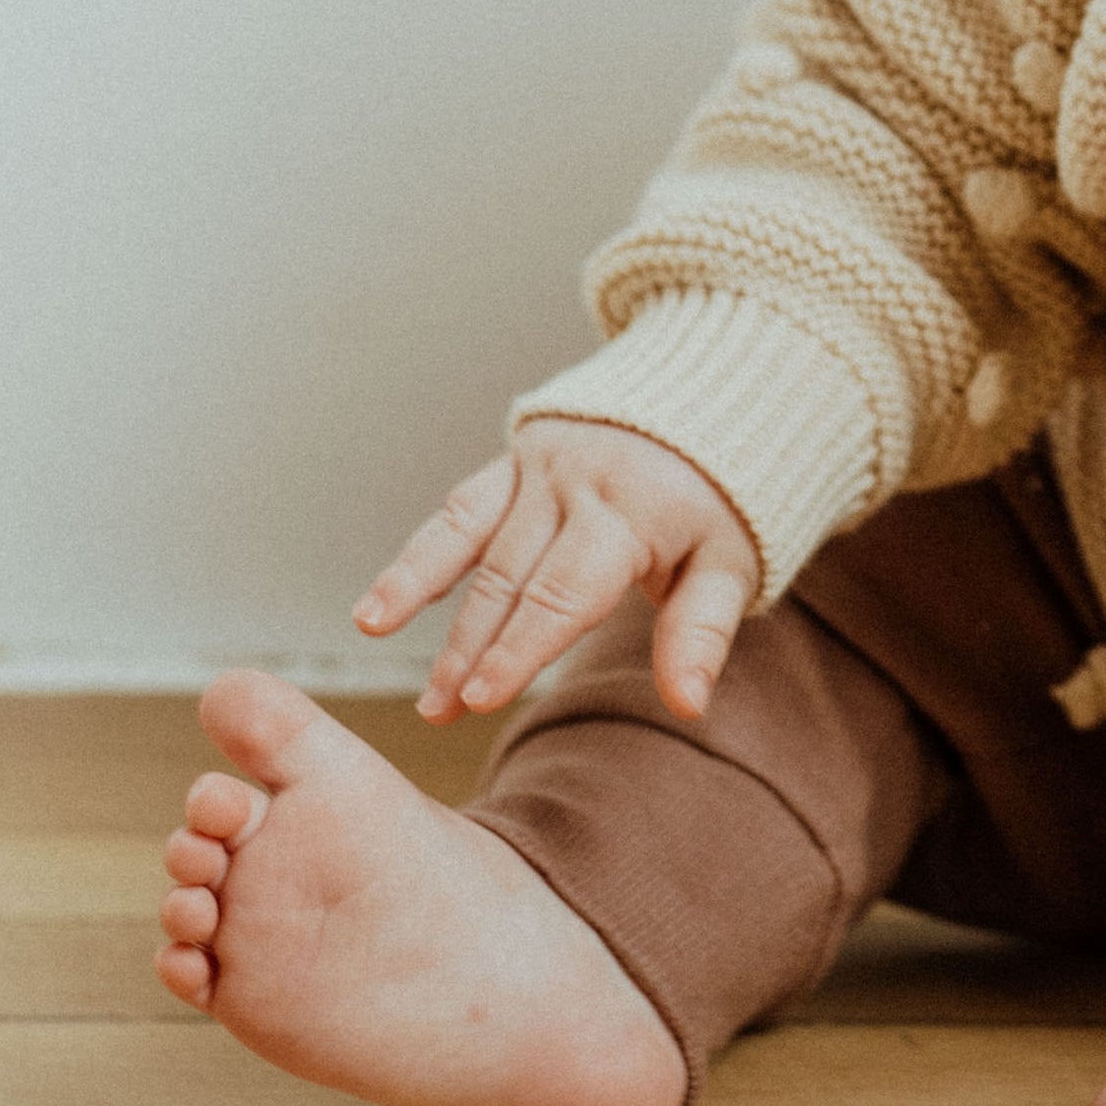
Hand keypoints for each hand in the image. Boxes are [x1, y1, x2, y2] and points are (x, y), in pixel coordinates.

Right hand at [355, 426, 757, 725]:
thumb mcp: (732, 564)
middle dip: (468, 648)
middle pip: (509, 578)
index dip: (520, 648)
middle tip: (436, 711)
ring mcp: (540, 466)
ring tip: (374, 636)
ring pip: (470, 540)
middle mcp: (575, 484)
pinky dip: (421, 553)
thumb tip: (689, 705)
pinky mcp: (516, 458)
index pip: (563, 594)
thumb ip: (701, 632)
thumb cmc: (726, 499)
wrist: (712, 395)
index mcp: (630, 513)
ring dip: (419, 593)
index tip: (481, 699)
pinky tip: (384, 601)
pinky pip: (460, 508)